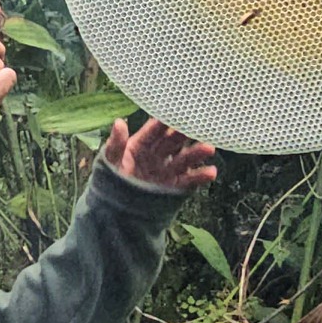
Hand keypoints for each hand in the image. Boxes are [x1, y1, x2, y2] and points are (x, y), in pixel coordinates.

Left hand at [104, 117, 218, 191]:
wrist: (115, 211)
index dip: (164, 121)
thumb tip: (119, 122)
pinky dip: (201, 176)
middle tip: (199, 124)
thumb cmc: (110, 181)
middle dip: (186, 133)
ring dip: (197, 153)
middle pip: (174, 141)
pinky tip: (211, 172)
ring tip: (209, 148)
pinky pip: (189, 180)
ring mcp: (167, 170)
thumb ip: (116, 144)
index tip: (176, 111)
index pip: (154, 130)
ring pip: (184, 159)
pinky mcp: (174, 187)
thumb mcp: (110, 161)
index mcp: (141, 144)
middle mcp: (157, 155)